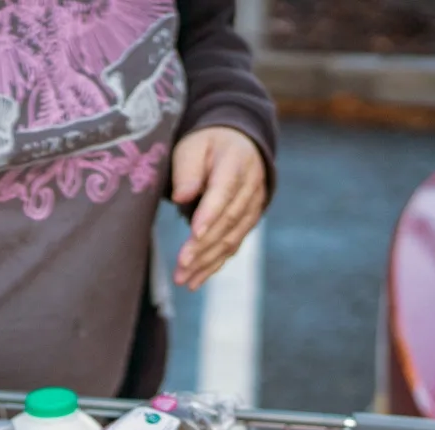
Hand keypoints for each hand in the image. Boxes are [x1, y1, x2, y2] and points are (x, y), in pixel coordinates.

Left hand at [170, 125, 269, 290]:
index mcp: (236, 163)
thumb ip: (188, 170)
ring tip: (183, 278)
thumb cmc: (208, 145)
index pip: (224, 192)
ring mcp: (253, 206)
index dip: (210, 215)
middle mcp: (251, 187)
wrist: (238, 144)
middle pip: (228, 221)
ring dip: (207, 261)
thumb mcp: (193, 146)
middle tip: (181, 265)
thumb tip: (181, 197)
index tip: (194, 235)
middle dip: (204, 246)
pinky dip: (215, 264)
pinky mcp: (248, 221)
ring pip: (231, 238)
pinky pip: (233, 245)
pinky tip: (196, 279)